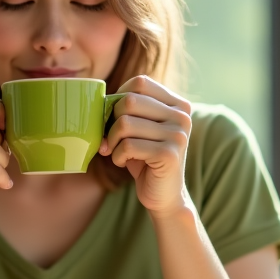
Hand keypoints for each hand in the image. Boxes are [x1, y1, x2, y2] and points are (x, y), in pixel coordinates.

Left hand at [98, 75, 192, 217]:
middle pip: (129, 101)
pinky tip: (124, 163)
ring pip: (125, 124)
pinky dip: (117, 156)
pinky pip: (128, 146)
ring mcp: (178, 135)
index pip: (140, 83)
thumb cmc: (145, 159)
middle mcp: (182, 116)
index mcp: (178, 104)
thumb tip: (97, 102)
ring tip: (117, 152)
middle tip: (111, 140)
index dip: (118, 98)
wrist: (164, 195)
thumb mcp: (138, 129)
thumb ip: (127, 111)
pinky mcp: (169, 154)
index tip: (114, 118)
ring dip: (112, 142)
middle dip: (111, 122)